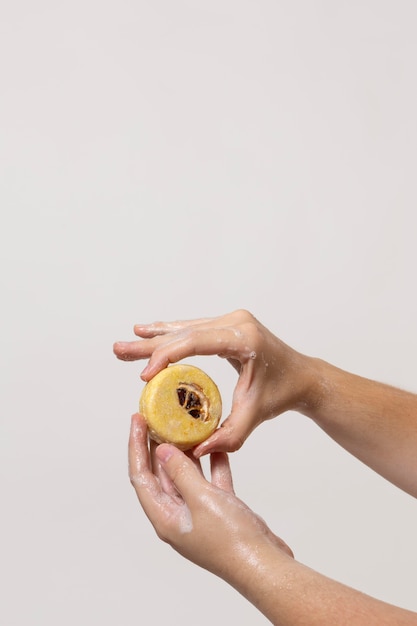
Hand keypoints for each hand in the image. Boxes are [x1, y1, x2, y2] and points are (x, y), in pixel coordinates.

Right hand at [115, 309, 316, 455]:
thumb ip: (229, 436)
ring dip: (154, 338)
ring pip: (185, 328)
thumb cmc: (281, 393)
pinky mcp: (227, 325)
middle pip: (184, 333)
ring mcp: (231, 320)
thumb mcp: (255, 415)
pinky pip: (193, 329)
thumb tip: (194, 452)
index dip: (166, 356)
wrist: (302, 376)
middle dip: (149, 346)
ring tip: (126, 345)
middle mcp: (236, 322)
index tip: (145, 376)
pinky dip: (170, 334)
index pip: (196, 342)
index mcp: (244, 338)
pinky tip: (148, 332)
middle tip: (119, 352)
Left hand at [128, 413, 292, 583]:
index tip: (137, 421)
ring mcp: (199, 513)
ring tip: (184, 425)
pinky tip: (216, 445)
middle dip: (157, 445)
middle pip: (160, 474)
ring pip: (186, 475)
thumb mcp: (201, 499)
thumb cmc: (231, 540)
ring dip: (186, 451)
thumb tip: (162, 451)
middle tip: (157, 417)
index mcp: (164, 517)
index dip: (135, 446)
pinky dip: (212, 463)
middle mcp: (178, 515)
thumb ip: (181, 472)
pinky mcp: (219, 510)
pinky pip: (210, 480)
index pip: (141, 476)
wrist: (265, 563)